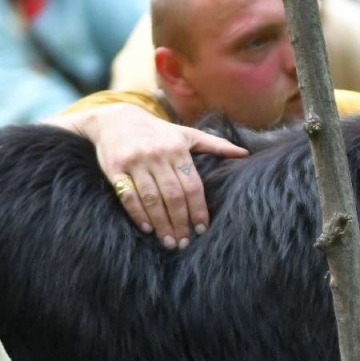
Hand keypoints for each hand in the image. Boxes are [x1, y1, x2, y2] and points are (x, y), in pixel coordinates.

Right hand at [55, 103, 247, 248]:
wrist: (115, 119)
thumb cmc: (157, 131)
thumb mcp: (186, 134)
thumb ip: (214, 144)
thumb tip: (244, 153)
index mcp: (177, 149)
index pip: (192, 185)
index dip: (198, 209)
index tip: (202, 228)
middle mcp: (157, 155)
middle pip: (173, 195)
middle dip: (180, 221)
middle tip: (185, 242)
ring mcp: (135, 162)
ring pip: (151, 199)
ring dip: (161, 224)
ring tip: (169, 241)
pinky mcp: (115, 169)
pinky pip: (128, 196)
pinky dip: (138, 215)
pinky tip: (148, 228)